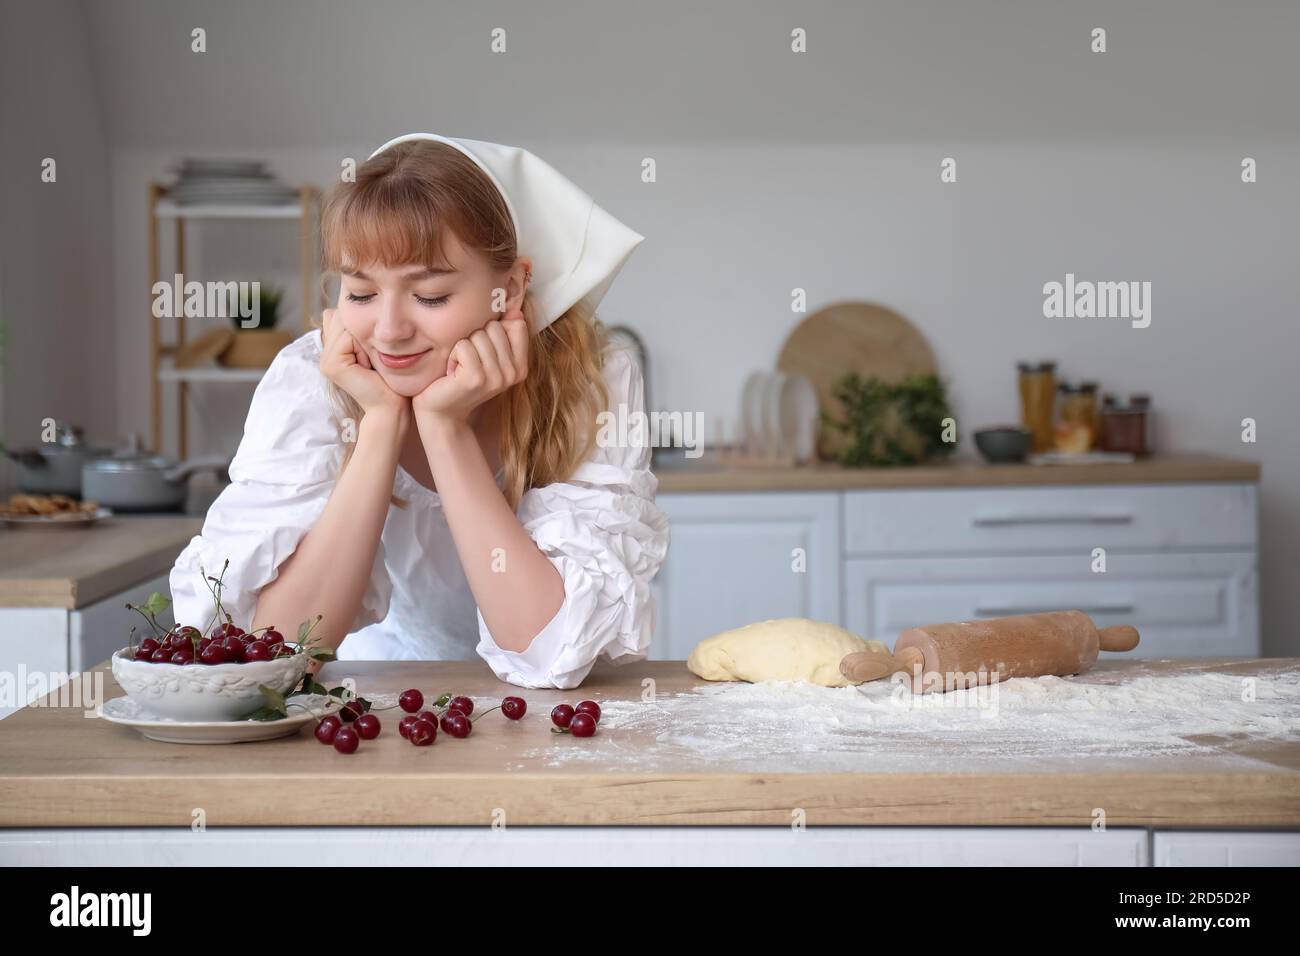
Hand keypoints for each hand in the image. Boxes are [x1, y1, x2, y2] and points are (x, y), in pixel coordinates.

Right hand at [319, 308, 409, 418]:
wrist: (392, 405)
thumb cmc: (389, 377)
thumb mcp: (374, 347)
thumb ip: (359, 329)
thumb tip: (347, 307)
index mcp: (333, 346)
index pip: (340, 315)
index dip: (362, 326)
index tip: (373, 351)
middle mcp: (326, 352)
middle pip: (342, 316)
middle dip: (363, 331)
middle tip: (372, 358)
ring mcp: (326, 359)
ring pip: (346, 324)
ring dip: (365, 339)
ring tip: (371, 362)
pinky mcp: (331, 365)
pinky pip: (348, 336)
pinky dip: (363, 347)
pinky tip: (368, 366)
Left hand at [412, 306, 529, 426]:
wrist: (443, 412)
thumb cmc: (461, 379)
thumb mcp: (489, 357)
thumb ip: (504, 335)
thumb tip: (514, 310)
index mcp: (521, 367)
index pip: (517, 325)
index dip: (495, 328)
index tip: (484, 348)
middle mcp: (513, 373)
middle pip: (495, 327)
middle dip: (476, 337)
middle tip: (469, 360)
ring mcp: (496, 377)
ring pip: (479, 335)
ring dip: (462, 347)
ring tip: (460, 366)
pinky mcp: (476, 378)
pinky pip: (464, 346)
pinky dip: (453, 354)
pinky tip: (452, 371)